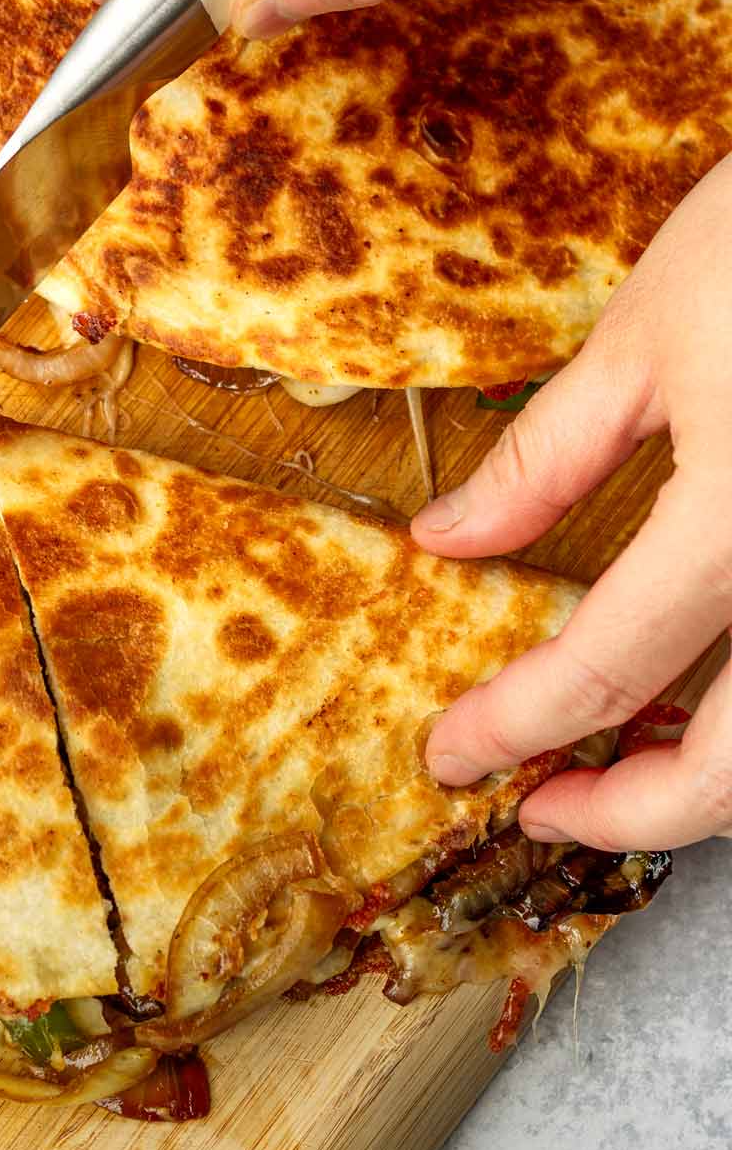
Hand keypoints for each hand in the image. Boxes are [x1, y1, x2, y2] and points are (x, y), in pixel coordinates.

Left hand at [411, 153, 731, 853]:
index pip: (599, 674)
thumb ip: (544, 460)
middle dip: (624, 815)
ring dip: (708, 781)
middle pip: (731, 776)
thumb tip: (445, 541)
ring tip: (627, 758)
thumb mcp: (648, 333)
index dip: (508, 730)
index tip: (452, 753)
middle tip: (542, 801)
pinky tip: (722, 688)